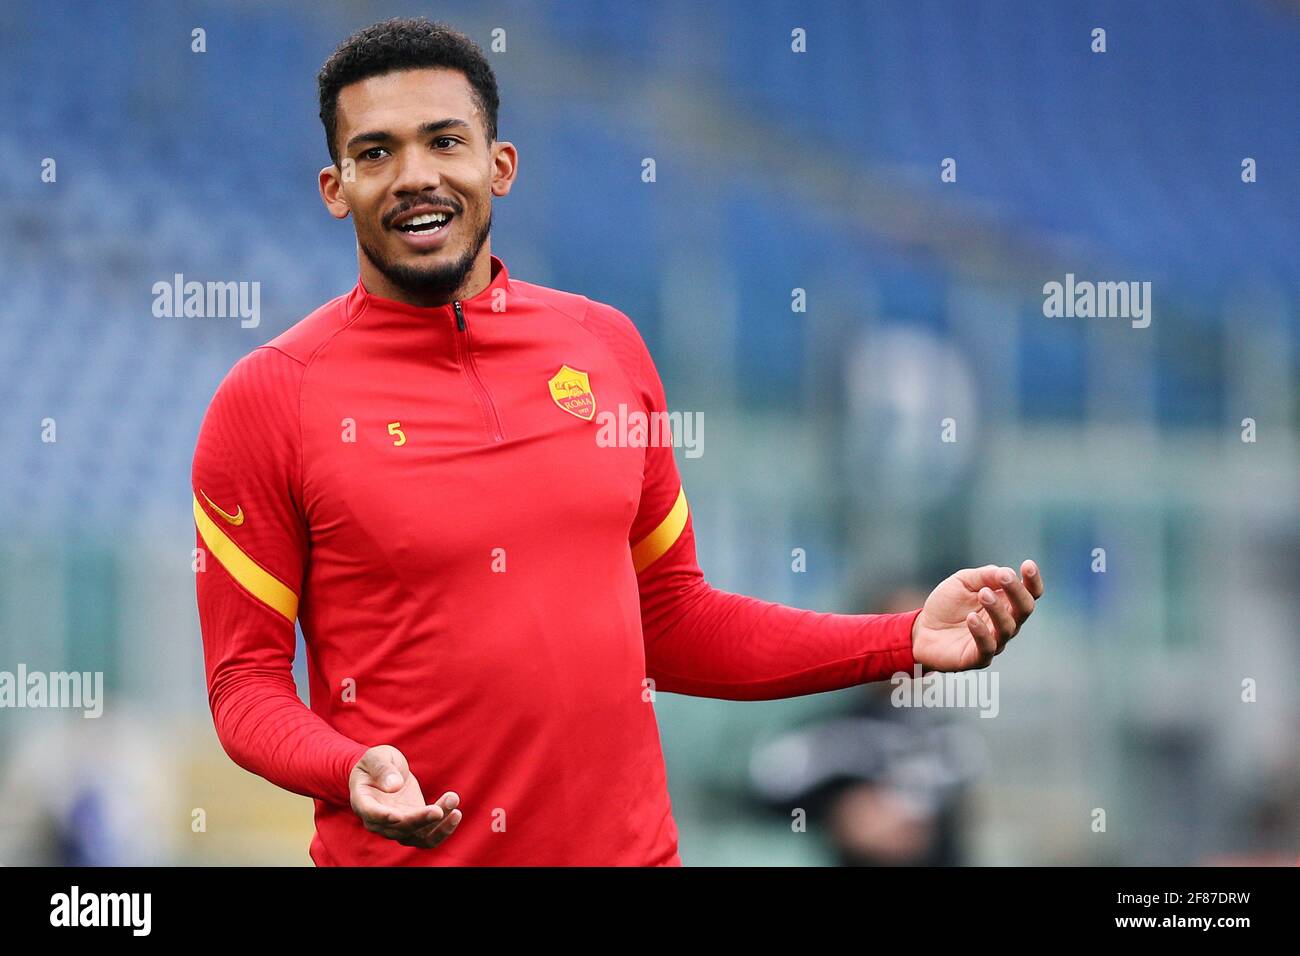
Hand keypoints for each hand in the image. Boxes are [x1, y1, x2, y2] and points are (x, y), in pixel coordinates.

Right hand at [349, 745, 461, 848]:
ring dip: (437, 827)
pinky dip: (443, 828)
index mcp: (364, 802)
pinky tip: (455, 812)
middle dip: (420, 820)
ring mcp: (398, 826)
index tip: (397, 815)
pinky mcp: (414, 825)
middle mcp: (379, 821)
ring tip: (454, 805)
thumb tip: (394, 785)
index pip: (371, 814)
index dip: (383, 816)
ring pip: (417, 837)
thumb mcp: (376, 757)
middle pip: (399, 829)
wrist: (384, 771)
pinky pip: (429, 835)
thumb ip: (382, 769)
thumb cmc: (375, 763)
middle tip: (439, 810)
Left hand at [911, 560, 1043, 671]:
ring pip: (1007, 627)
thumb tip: (1005, 572)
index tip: (1028, 565)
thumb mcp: (962, 582)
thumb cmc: (947, 604)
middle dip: (1017, 591)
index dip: (1032, 581)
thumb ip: (984, 576)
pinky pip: (987, 647)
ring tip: (982, 594)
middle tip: (1004, 577)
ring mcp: (995, 642)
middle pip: (1024, 609)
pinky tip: (971, 618)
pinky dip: (981, 632)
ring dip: (997, 609)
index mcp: (1005, 602)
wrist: (922, 629)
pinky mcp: (978, 657)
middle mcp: (1006, 623)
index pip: (1030, 593)